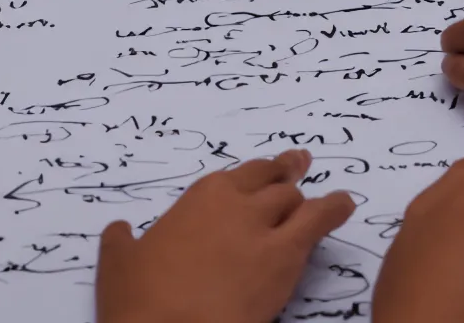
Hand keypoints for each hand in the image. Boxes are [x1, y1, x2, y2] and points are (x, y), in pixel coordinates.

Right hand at [96, 149, 354, 322]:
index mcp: (201, 197)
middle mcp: (236, 202)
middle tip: (297, 165)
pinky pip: (317, 225)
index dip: (255, 174)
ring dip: (310, 196)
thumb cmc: (140, 298)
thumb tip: (118, 231)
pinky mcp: (284, 260)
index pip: (238, 176)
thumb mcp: (118, 263)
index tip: (264, 172)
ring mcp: (263, 229)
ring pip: (296, 200)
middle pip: (271, 181)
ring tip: (332, 192)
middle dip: (286, 174)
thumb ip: (121, 242)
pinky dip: (334, 211)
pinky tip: (345, 205)